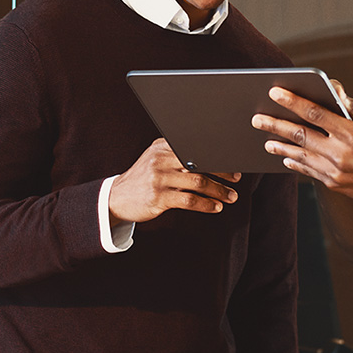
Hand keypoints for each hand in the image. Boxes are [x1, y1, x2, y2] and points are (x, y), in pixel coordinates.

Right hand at [108, 138, 239, 224]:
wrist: (116, 197)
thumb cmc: (143, 179)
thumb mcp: (156, 159)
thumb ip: (177, 155)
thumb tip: (211, 158)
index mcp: (163, 146)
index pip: (196, 148)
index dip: (217, 156)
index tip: (233, 163)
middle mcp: (161, 159)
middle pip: (200, 163)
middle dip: (222, 172)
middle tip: (236, 179)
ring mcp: (159, 178)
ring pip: (198, 183)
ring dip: (218, 191)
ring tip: (230, 197)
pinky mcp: (158, 197)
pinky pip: (189, 200)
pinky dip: (206, 204)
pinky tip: (215, 207)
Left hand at [252, 87, 352, 204]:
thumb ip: (351, 107)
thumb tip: (333, 90)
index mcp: (351, 133)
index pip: (315, 113)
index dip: (293, 101)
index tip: (275, 93)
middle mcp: (340, 153)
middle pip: (300, 135)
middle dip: (276, 125)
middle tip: (257, 119)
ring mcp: (336, 171)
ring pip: (300, 156)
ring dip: (280, 146)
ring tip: (266, 140)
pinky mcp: (336, 185)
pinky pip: (310, 172)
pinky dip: (296, 164)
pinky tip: (286, 157)